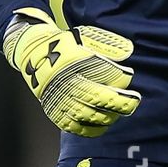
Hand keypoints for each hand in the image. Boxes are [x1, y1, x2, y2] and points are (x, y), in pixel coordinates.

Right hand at [3, 7, 140, 134]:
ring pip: (90, 115)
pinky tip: (103, 125)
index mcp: (76, 62)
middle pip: (100, 97)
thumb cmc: (65, 46)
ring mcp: (61, 100)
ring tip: (119, 112)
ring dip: (109, 116)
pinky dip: (92, 129)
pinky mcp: (56, 112)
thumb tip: (128, 52)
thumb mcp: (85, 37)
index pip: (104, 73)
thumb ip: (107, 44)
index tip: (129, 76)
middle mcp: (68, 82)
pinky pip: (76, 127)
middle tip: (133, 102)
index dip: (120, 77)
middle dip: (120, 102)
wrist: (34, 55)